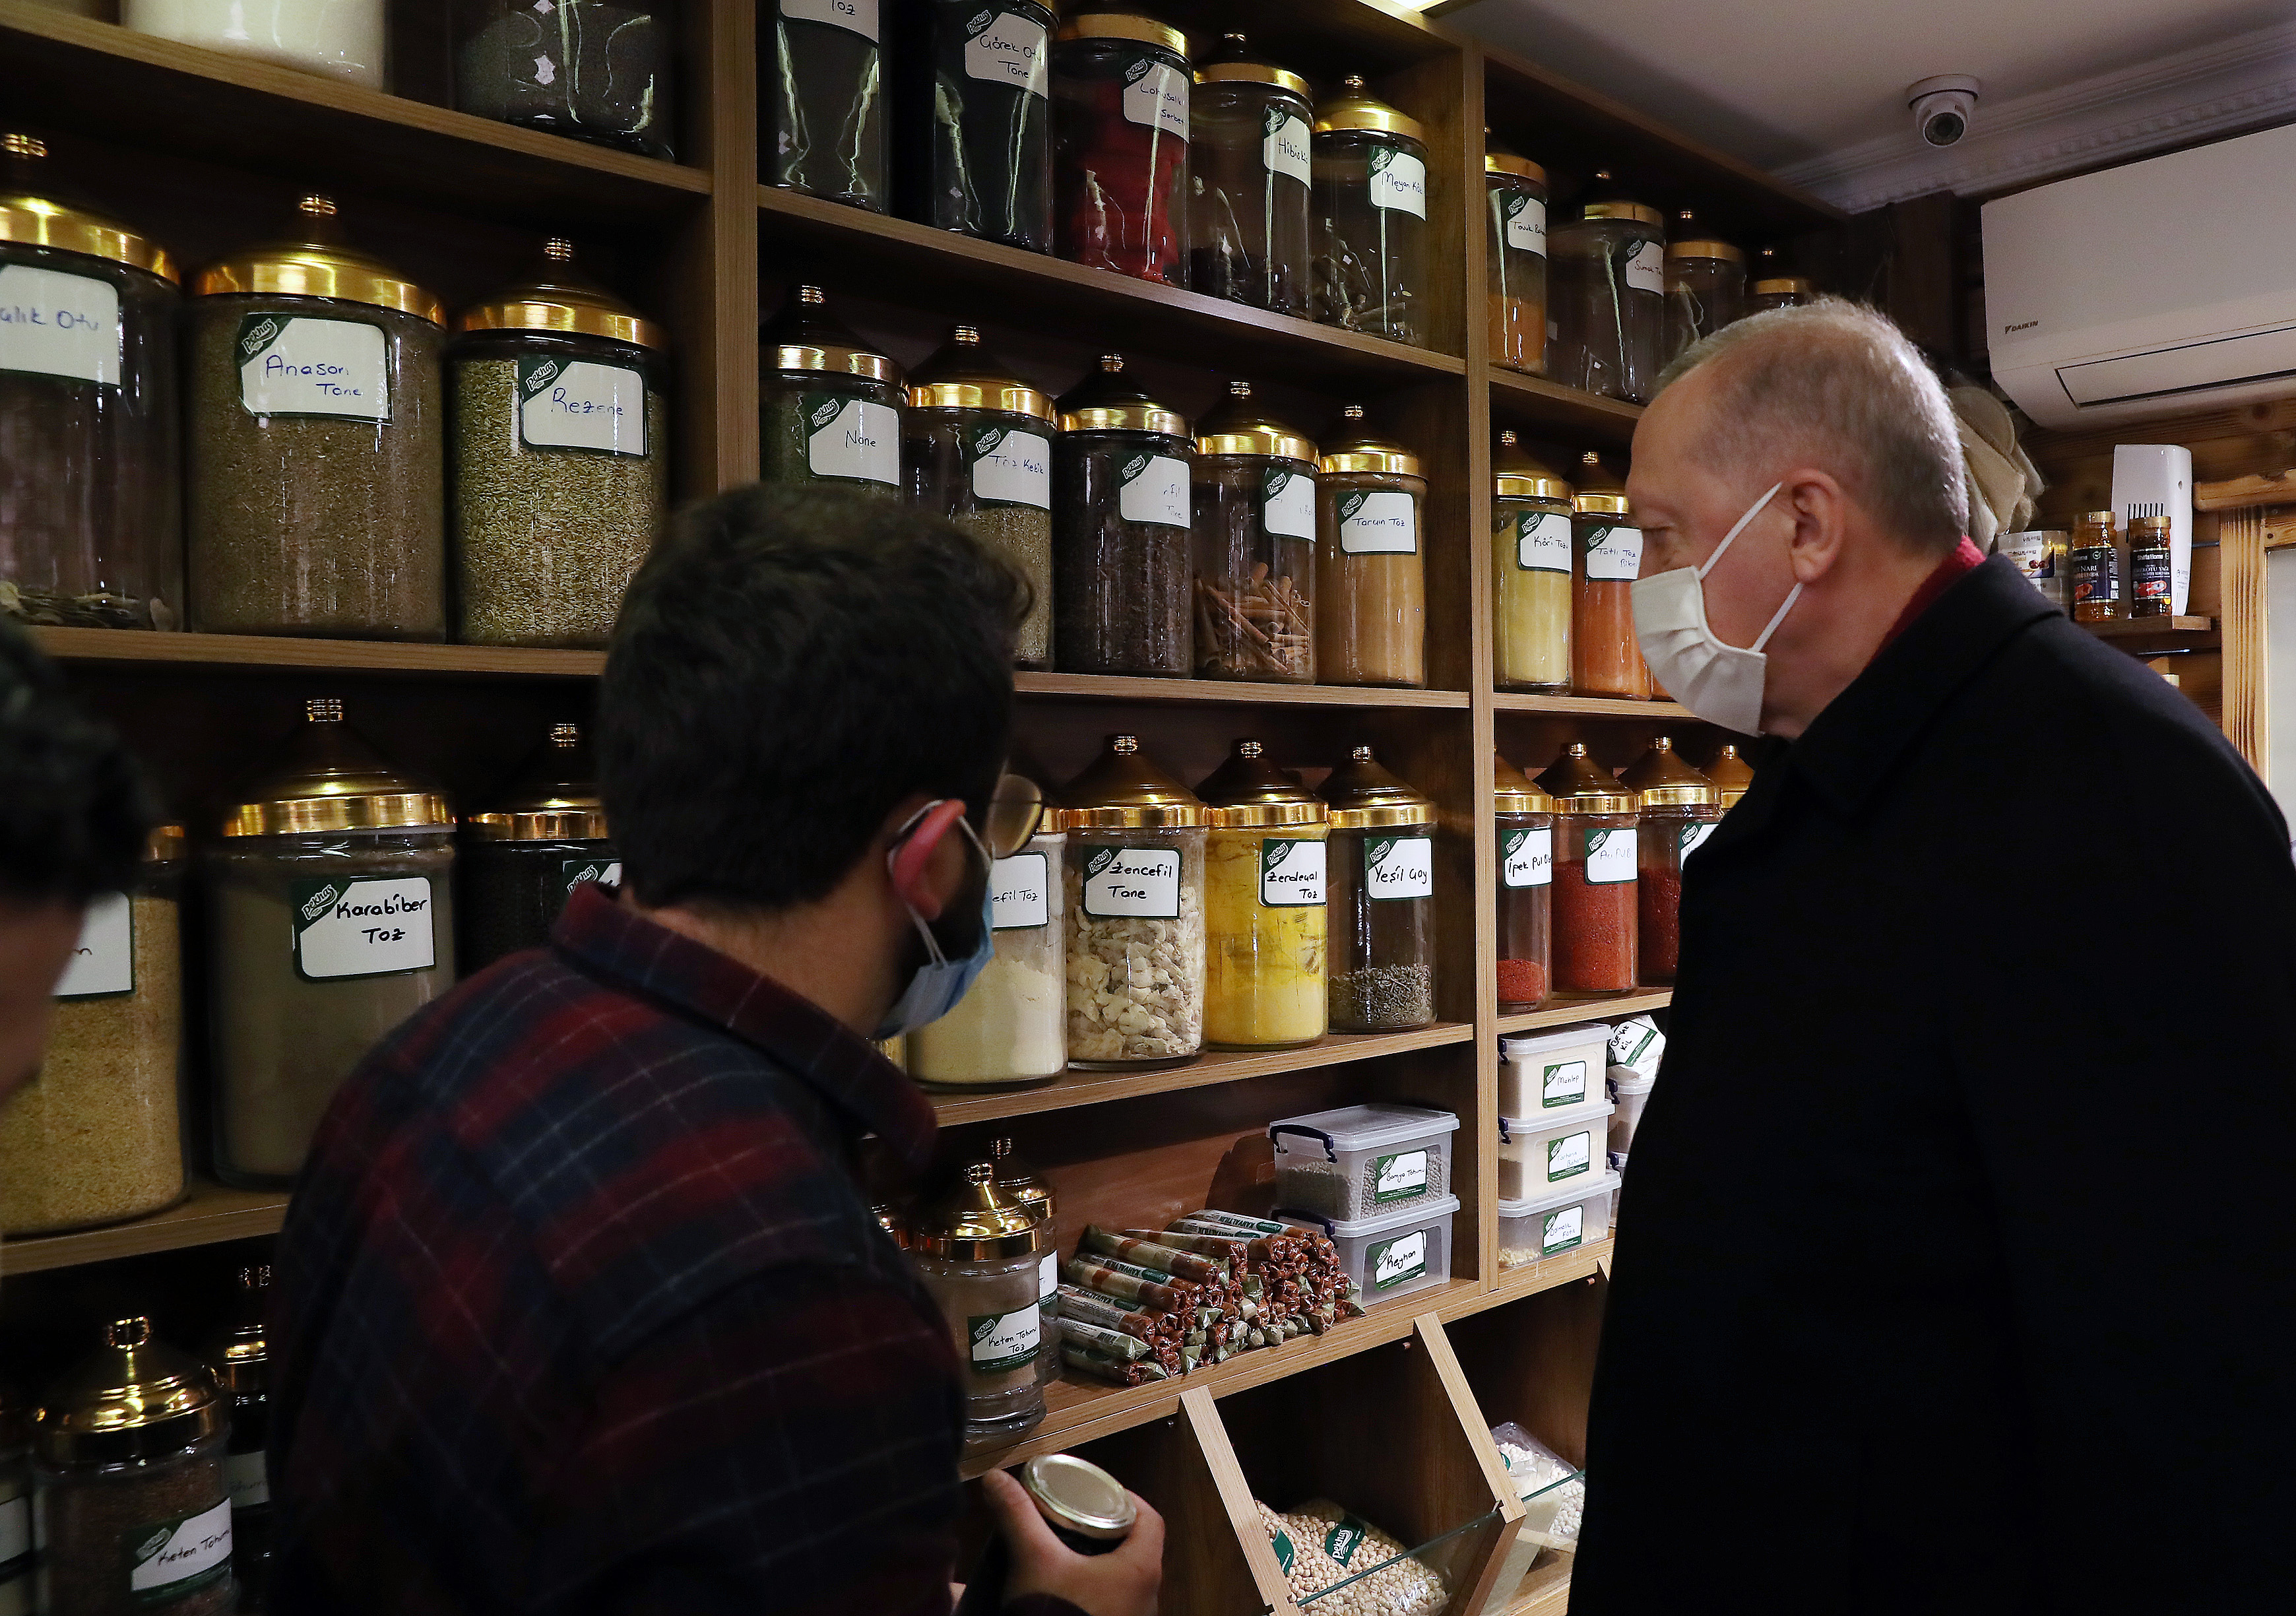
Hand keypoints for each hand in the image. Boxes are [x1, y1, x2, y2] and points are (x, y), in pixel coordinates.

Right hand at [981, 1467, 1163, 1615]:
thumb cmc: (1059, 1613)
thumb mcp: (1034, 1561)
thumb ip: (1017, 1517)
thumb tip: (995, 1477)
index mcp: (1141, 1568)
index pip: (1150, 1518)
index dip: (1127, 1498)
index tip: (1096, 1491)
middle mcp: (1147, 1596)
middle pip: (1136, 1548)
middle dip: (1106, 1529)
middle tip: (1074, 1516)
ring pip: (1123, 1580)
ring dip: (1099, 1562)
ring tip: (1066, 1549)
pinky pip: (1113, 1604)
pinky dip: (1094, 1590)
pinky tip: (1065, 1590)